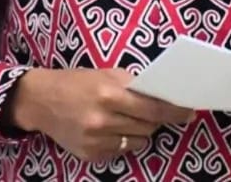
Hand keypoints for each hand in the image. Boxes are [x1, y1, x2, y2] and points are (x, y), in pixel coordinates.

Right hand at [6, 68, 193, 162]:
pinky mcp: (91, 155)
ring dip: (141, 130)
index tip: (190, 112)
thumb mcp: (105, 74)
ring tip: (128, 118)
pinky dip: (124, 140)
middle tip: (156, 111)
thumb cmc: (77, 82)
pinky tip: (112, 128)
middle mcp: (103, 120)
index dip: (174, 111)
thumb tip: (161, 95)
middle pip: (149, 125)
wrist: (40, 100)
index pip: (153, 107)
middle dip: (157, 118)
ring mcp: (96, 140)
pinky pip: (122, 150)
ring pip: (138, 140)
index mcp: (109, 94)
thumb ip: (132, 85)